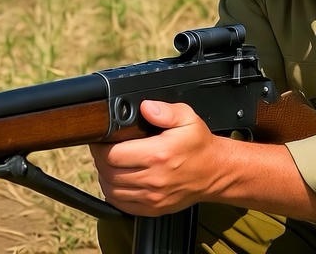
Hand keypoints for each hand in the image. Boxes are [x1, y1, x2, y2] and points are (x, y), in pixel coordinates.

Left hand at [90, 100, 217, 215]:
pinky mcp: (154, 209)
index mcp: (158, 154)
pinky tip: (117, 180)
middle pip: (109, 173)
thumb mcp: (187, 117)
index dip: (101, 146)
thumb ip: (164, 110)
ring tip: (109, 163)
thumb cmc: (199, 144)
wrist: (215, 172)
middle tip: (102, 149)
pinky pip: (122, 205)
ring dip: (105, 177)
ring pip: (112, 191)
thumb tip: (145, 107)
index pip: (114, 155)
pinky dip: (113, 193)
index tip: (101, 138)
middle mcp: (154, 179)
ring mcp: (153, 197)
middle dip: (100, 160)